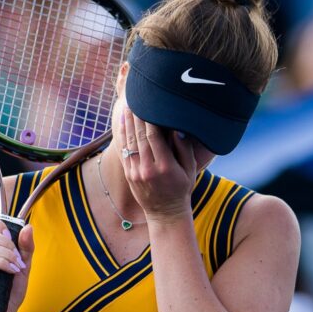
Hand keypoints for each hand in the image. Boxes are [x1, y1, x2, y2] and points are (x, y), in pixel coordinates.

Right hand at [0, 217, 33, 311]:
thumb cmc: (9, 293)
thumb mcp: (22, 267)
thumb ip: (25, 248)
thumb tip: (28, 227)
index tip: (12, 237)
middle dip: (8, 243)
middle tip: (19, 258)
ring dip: (8, 255)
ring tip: (18, 267)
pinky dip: (4, 264)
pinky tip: (13, 271)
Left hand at [120, 105, 201, 222]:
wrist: (165, 212)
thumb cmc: (182, 188)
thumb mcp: (189, 169)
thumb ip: (184, 148)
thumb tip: (177, 128)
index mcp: (165, 167)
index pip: (154, 137)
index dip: (150, 119)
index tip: (150, 104)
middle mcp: (148, 169)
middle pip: (139, 136)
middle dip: (137, 116)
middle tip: (136, 99)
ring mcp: (136, 172)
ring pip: (129, 142)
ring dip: (127, 122)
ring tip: (128, 106)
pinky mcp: (129, 174)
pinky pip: (124, 151)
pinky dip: (122, 135)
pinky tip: (123, 123)